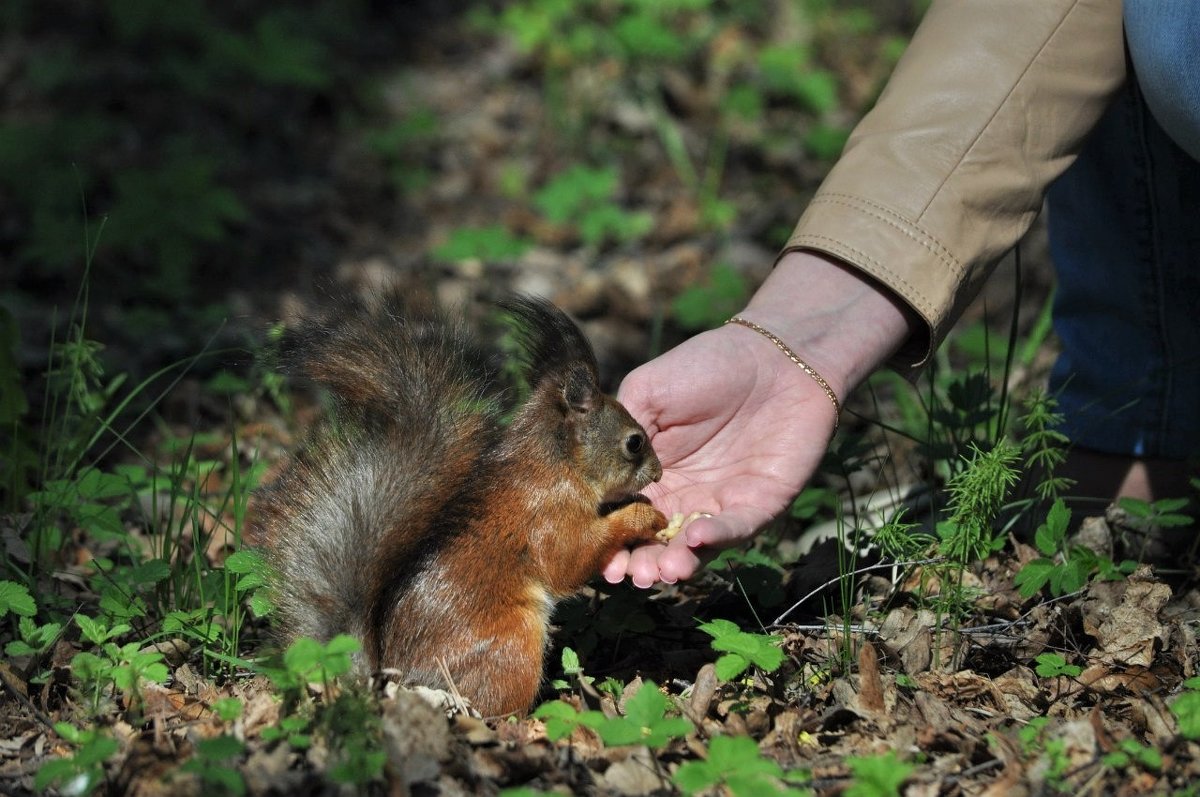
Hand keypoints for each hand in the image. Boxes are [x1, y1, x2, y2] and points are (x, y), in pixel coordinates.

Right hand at [605, 323, 836, 586]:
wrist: (774, 354)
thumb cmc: (706, 365)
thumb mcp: (647, 390)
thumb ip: (620, 430)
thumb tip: (597, 477)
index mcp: (652, 474)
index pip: (625, 516)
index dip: (610, 539)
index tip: (595, 556)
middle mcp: (685, 495)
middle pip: (656, 541)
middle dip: (641, 563)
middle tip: (626, 576)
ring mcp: (722, 503)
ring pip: (695, 546)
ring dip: (676, 562)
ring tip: (659, 571)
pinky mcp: (760, 503)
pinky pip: (736, 527)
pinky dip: (716, 536)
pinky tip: (695, 538)